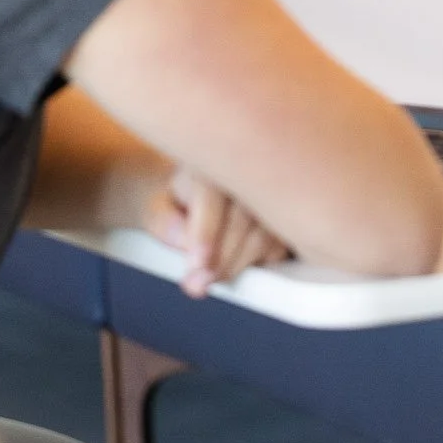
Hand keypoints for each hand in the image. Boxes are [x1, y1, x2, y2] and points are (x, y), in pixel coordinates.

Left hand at [147, 168, 289, 297]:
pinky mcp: (287, 215)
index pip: (213, 191)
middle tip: (198, 283)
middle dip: (222, 257)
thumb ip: (164, 223)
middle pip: (244, 215)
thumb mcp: (155, 209)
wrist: (194, 195)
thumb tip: (183, 239)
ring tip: (210, 279)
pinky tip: (235, 263)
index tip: (196, 263)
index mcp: (211, 159)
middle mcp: (246, 167)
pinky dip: (258, 263)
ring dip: (237, 264)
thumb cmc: (177, 202)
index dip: (206, 231)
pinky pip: (280, 245)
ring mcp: (272, 190)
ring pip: (265, 234)